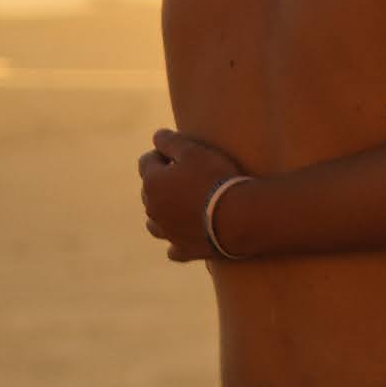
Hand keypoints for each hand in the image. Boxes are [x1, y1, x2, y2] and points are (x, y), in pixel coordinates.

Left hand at [139, 130, 249, 260]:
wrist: (238, 217)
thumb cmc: (216, 178)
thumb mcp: (194, 150)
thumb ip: (170, 141)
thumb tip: (156, 136)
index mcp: (152, 183)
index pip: (146, 161)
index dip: (162, 154)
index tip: (179, 153)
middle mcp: (153, 209)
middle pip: (149, 192)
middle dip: (162, 182)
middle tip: (187, 176)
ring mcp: (168, 232)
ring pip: (154, 223)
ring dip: (162, 214)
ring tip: (180, 207)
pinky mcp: (184, 250)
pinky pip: (173, 249)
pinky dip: (176, 242)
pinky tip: (184, 237)